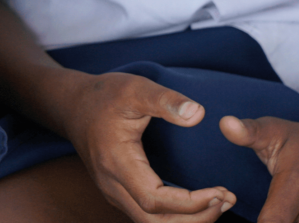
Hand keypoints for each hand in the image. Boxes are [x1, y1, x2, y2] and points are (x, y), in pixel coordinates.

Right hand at [62, 72, 234, 222]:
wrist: (72, 105)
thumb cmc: (105, 95)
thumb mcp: (136, 88)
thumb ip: (166, 100)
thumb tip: (198, 114)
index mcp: (117, 161)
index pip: (154, 200)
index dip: (190, 203)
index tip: (219, 191)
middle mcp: (112, 184)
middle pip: (154, 222)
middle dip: (195, 219)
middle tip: (226, 200)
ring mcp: (113, 192)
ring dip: (187, 221)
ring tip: (219, 203)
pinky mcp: (118, 192)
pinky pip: (147, 216)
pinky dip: (175, 216)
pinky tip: (198, 202)